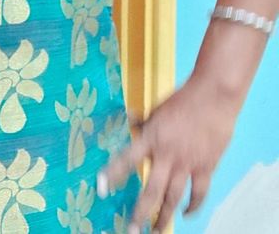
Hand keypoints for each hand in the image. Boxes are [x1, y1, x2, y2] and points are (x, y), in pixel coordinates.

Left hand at [97, 76, 238, 231]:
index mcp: (152, 137)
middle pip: (151, 190)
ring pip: (173, 197)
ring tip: (156, 230)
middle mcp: (167, 154)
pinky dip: (193, 206)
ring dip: (164, 216)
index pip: (127, 159)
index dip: (113, 174)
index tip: (102, 188)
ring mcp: (187, 163)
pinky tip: (186, 214)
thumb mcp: (157, 108)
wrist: (214, 96)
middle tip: (131, 229)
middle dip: (140, 212)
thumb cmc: (183, 99)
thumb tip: (130, 121)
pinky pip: (198, 193)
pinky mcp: (206, 167)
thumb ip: (143, 122)